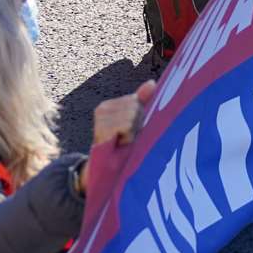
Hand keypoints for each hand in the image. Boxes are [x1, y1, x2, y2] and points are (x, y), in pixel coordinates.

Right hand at [81, 80, 156, 194]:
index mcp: (110, 105)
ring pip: (131, 116)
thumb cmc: (121, 146)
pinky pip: (125, 126)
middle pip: (134, 107)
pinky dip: (127, 137)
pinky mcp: (100, 129)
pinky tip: (119, 144)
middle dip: (136, 125)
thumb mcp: (134, 121)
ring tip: (122, 142)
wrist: (105, 169)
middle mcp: (102, 108)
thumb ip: (141, 101)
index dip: (138, 118)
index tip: (130, 130)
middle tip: (126, 137)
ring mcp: (100, 119)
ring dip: (131, 133)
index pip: (136, 100)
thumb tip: (152, 82)